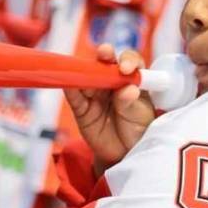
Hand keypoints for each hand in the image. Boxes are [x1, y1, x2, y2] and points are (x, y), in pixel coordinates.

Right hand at [64, 44, 154, 172]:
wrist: (123, 153)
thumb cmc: (137, 129)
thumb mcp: (140, 116)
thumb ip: (131, 102)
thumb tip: (128, 90)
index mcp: (132, 78)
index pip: (131, 61)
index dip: (128, 60)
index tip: (126, 69)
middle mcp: (113, 80)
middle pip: (106, 62)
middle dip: (105, 55)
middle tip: (105, 54)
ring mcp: (95, 92)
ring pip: (87, 76)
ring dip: (84, 69)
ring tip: (83, 70)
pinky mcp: (81, 107)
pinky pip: (74, 96)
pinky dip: (70, 88)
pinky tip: (68, 83)